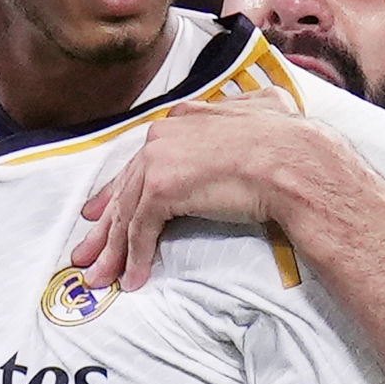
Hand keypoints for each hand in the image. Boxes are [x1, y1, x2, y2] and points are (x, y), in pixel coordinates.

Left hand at [70, 88, 327, 292]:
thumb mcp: (268, 111)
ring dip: (113, 251)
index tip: (102, 210)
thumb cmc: (291, 142)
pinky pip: (140, 229)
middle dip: (105, 227)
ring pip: (127, 212)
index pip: (143, 160)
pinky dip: (135, 257)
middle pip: (126, 188)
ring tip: (101, 278)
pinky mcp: (161, 189)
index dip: (120, 189)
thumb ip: (251, 109)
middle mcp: (164, 135)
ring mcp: (159, 160)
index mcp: (185, 118)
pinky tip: (133, 280)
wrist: (296, 161)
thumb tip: (266, 103)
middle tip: (88, 254)